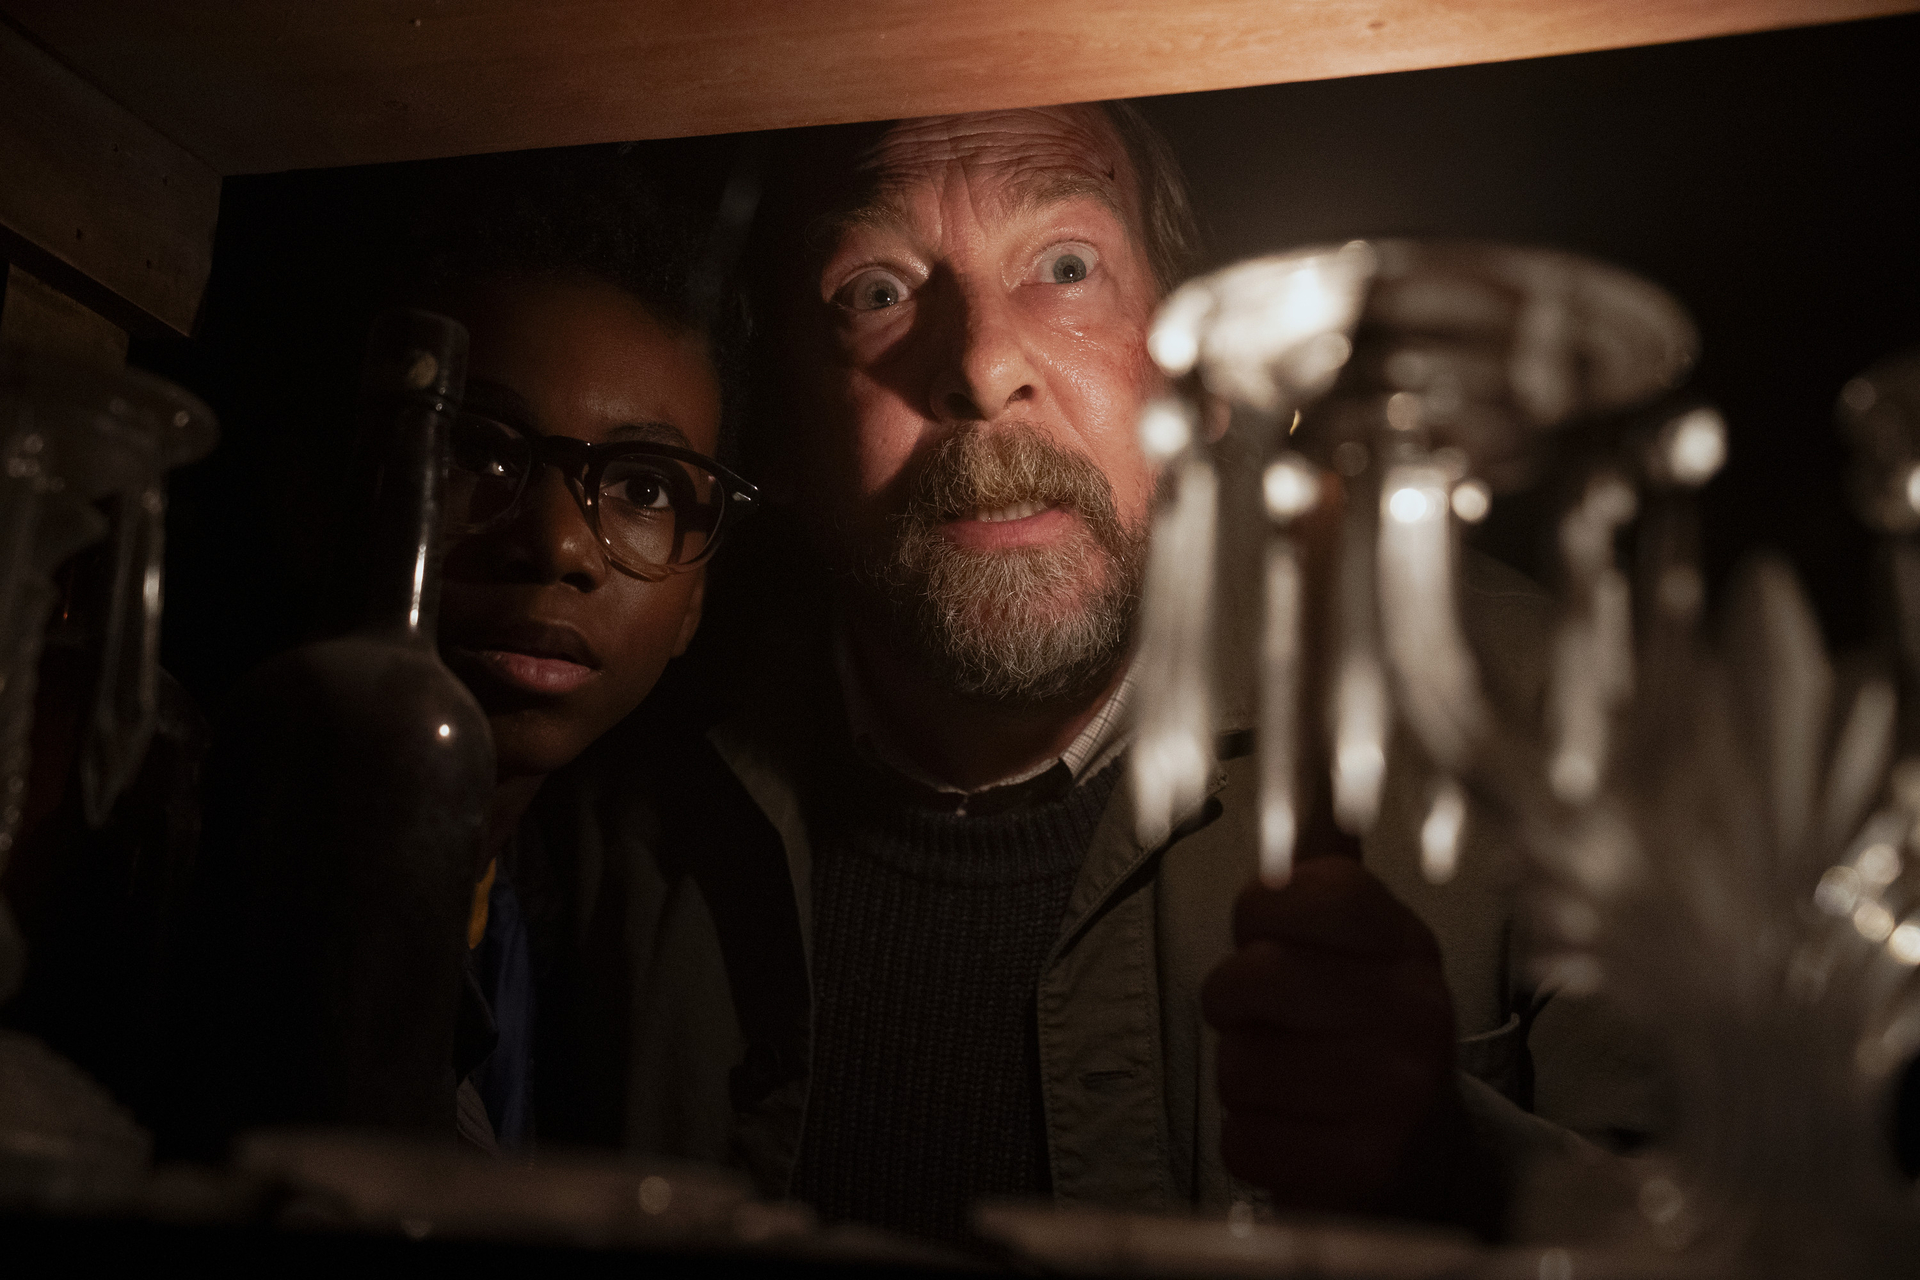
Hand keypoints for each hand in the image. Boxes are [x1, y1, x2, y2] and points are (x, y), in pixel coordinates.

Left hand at [1202, 854, 1465, 1215]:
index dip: (1259, 913)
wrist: (1427, 1163)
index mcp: (1409, 947)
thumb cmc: (1366, 1035)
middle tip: (1270, 1021)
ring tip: (1292, 1082)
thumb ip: (1323, 865)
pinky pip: (1244, 1140)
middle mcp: (1416, 1016)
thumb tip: (1309, 762)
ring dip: (1244, 1077)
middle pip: (1252, 977)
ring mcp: (1395, 1098)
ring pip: (1238, 1065)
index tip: (1267, 934)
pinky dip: (1254, 1142)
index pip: (1305, 890)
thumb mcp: (1363, 944)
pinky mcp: (1362, 1174)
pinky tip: (1299, 1135)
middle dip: (1236, 1004)